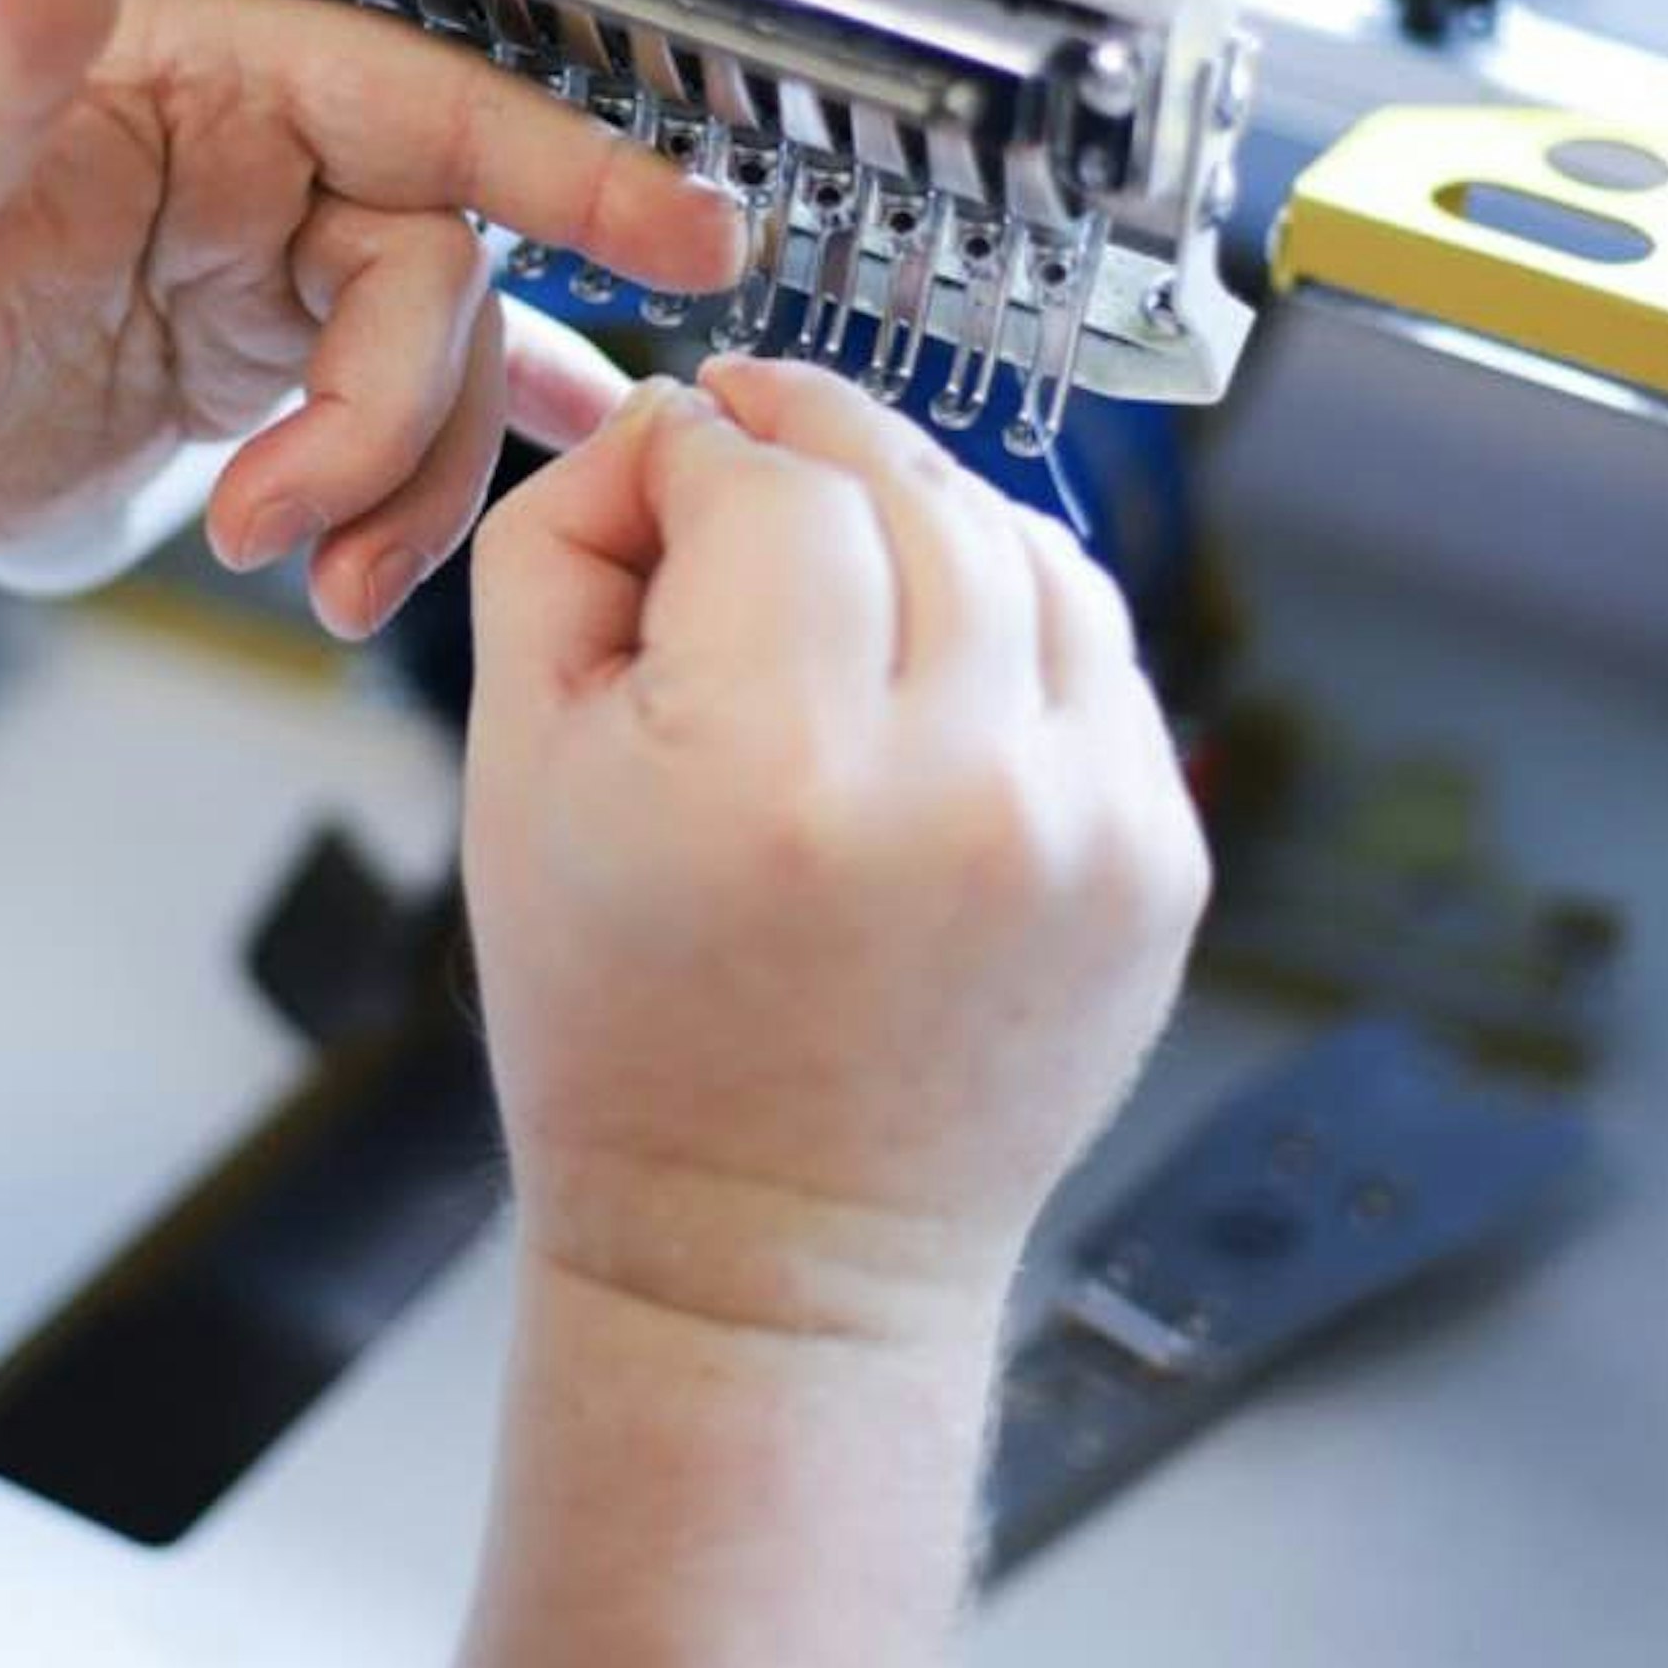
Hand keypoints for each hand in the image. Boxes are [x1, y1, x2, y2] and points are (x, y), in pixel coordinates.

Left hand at [0, 0, 741, 637]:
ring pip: (433, 358)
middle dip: (399, 415)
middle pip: (443, 268)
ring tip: (305, 572)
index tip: (680, 238)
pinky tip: (515, 493)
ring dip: (402, 482)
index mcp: (194, 74)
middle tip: (296, 521)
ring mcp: (256, 263)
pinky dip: (447, 462)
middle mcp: (249, 154)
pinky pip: (396, 407)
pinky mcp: (246, 363)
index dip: (564, 168)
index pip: (425, 104)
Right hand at [464, 358, 1207, 1341]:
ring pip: (1025, 539)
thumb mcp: (514, 771)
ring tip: (840, 539)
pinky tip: (931, 638)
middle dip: (811, 437)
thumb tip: (656, 425)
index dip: (696, 443)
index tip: (664, 456)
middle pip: (904, 487)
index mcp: (775, 771)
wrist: (772, 1243)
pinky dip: (1012, 605)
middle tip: (746, 441)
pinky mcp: (1154, 857)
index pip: (763, 484)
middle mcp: (957, 788)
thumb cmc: (622, 1024)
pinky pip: (1097, 645)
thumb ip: (558, 549)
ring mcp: (1082, 824)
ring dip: (925, 503)